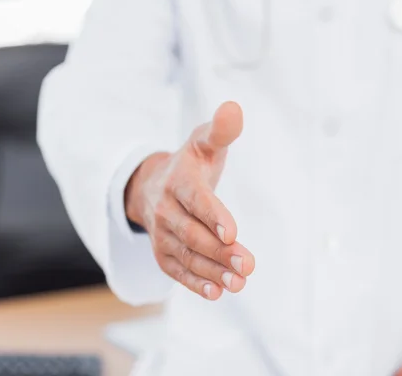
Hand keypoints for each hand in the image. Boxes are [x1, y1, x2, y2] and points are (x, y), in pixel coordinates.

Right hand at [125, 101, 254, 299]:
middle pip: (194, 234)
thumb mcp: (203, 144)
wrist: (153, 187)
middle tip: (248, 265)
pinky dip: (195, 283)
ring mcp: (162, 235)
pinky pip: (178, 271)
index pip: (196, 200)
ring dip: (213, 271)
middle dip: (221, 251)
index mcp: (179, 181)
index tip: (233, 232)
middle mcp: (166, 210)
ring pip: (188, 256)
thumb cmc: (189, 166)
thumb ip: (221, 131)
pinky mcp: (163, 254)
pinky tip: (216, 292)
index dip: (214, 216)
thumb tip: (235, 108)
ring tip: (239, 283)